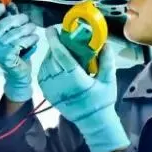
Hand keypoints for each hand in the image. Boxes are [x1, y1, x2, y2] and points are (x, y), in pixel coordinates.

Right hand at [0, 4, 39, 102]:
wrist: (17, 74)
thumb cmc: (14, 52)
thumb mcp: (10, 35)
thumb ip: (9, 21)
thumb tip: (10, 5)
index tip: (3, 6)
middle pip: (2, 24)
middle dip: (17, 19)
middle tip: (26, 18)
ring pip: (14, 33)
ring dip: (26, 28)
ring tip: (32, 28)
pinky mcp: (8, 56)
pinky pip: (21, 42)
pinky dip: (30, 38)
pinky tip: (34, 38)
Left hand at [37, 27, 128, 151]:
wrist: (92, 121)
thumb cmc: (102, 100)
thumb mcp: (109, 80)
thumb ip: (107, 60)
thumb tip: (105, 43)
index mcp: (77, 79)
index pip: (62, 56)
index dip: (55, 41)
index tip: (52, 29)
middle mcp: (61, 84)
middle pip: (52, 58)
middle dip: (54, 45)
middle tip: (60, 37)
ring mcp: (53, 90)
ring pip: (45, 65)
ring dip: (50, 55)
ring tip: (59, 50)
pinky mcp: (48, 94)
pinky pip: (42, 74)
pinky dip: (46, 65)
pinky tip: (54, 62)